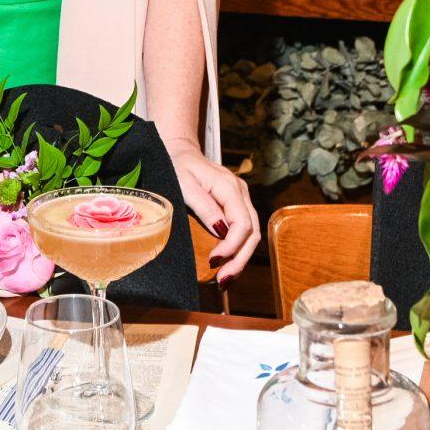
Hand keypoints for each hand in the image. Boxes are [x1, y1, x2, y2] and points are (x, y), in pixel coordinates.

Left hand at [164, 136, 259, 283]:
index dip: (232, 246)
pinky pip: (242, 231)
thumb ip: (203, 205)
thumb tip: (221, 231)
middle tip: (223, 281)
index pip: (242, 223)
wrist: (178, 149)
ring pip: (251, 234)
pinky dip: (237, 250)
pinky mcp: (234, 206)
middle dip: (240, 260)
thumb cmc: (177, 163)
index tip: (214, 261)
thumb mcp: (184, 183)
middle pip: (252, 233)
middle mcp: (240, 194)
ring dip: (240, 259)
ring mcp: (239, 199)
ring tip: (225, 279)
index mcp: (230, 187)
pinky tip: (226, 264)